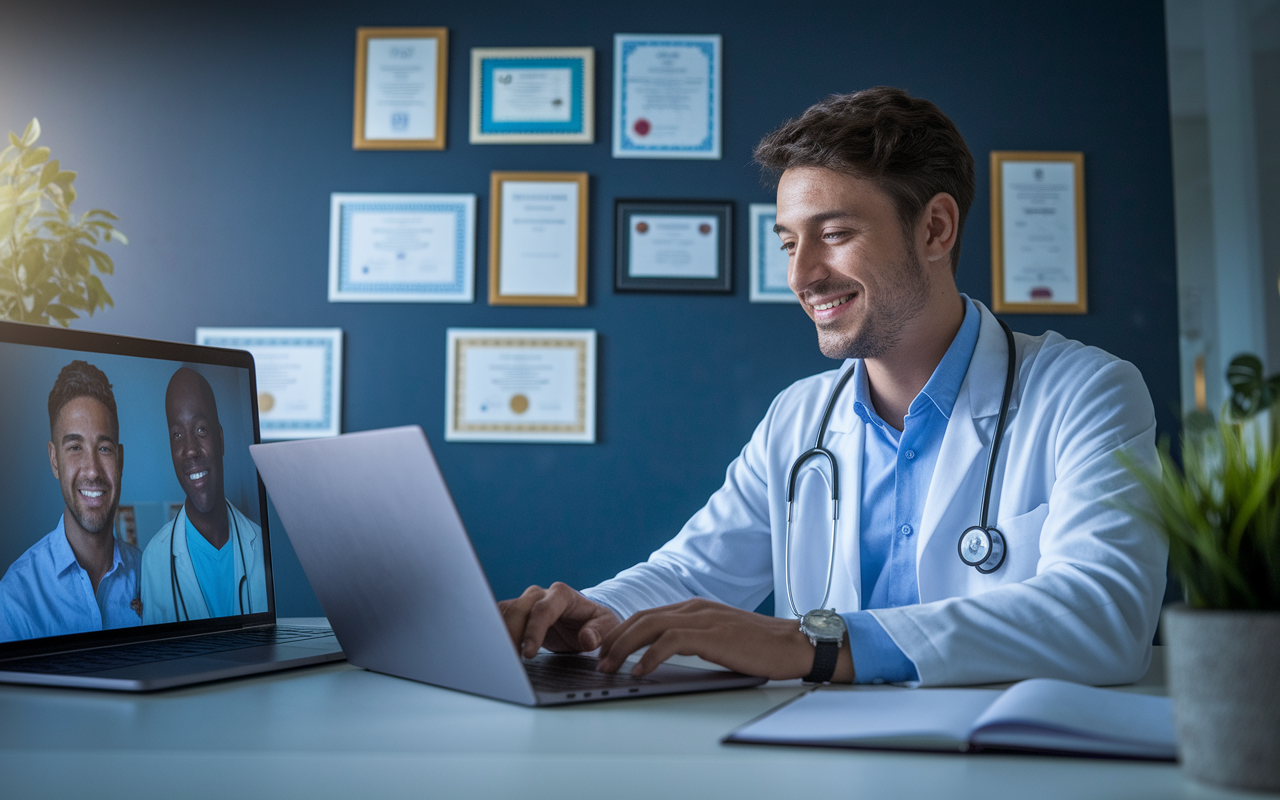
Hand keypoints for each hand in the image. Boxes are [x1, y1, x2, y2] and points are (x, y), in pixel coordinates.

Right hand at [498, 582, 620, 658]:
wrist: (586, 620)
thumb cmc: (596, 623)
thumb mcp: (607, 627)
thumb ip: (598, 632)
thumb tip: (586, 639)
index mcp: (562, 595)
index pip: (542, 610)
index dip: (533, 631)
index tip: (529, 654)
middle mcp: (540, 594)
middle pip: (518, 609)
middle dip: (511, 634)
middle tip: (508, 660)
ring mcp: (526, 602)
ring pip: (505, 613)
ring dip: (498, 634)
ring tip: (497, 658)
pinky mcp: (517, 614)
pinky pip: (500, 619)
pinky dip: (494, 634)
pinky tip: (492, 650)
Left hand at [596, 598, 853, 682]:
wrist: (794, 644)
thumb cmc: (760, 646)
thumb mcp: (720, 636)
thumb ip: (694, 639)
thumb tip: (664, 656)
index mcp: (695, 607)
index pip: (648, 615)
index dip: (623, 631)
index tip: (607, 650)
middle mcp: (694, 607)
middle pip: (641, 618)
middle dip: (615, 639)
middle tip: (599, 660)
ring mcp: (702, 618)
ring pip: (649, 626)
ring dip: (624, 647)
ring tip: (610, 667)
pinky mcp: (711, 634)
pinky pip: (669, 641)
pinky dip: (649, 656)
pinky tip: (639, 670)